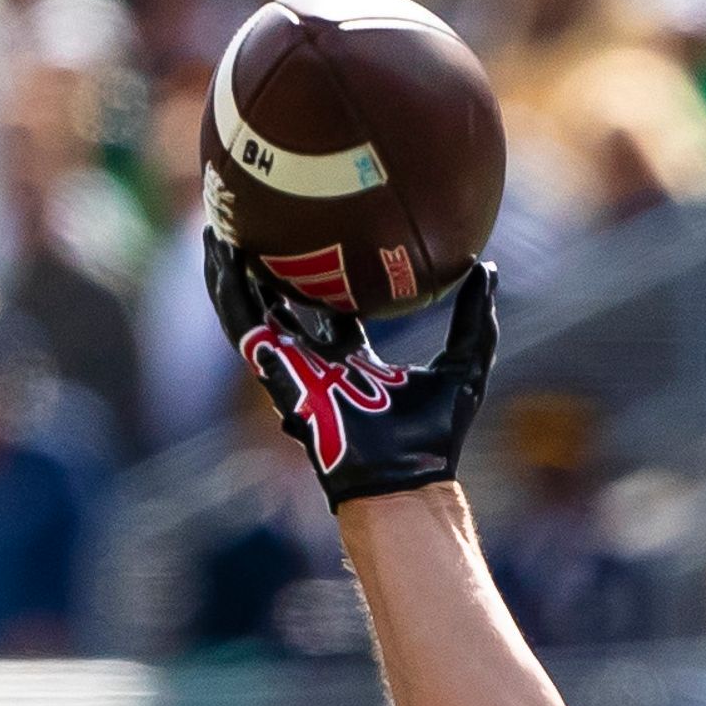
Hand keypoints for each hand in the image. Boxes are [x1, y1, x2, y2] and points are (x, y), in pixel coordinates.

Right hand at [205, 236, 497, 507]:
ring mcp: (293, 369)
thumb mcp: (463, 366)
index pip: (333, 316)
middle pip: (282, 308)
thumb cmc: (434, 438)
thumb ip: (474, 320)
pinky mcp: (275, 373)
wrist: (404, 479)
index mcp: (356, 364)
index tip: (325, 246)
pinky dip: (229, 291)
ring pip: (251, 312)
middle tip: (257, 226)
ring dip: (232, 272)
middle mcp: (318, 364)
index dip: (325, 284)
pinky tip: (221, 255)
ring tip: (220, 228)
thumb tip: (486, 269)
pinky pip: (243, 327)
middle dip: (267, 271)